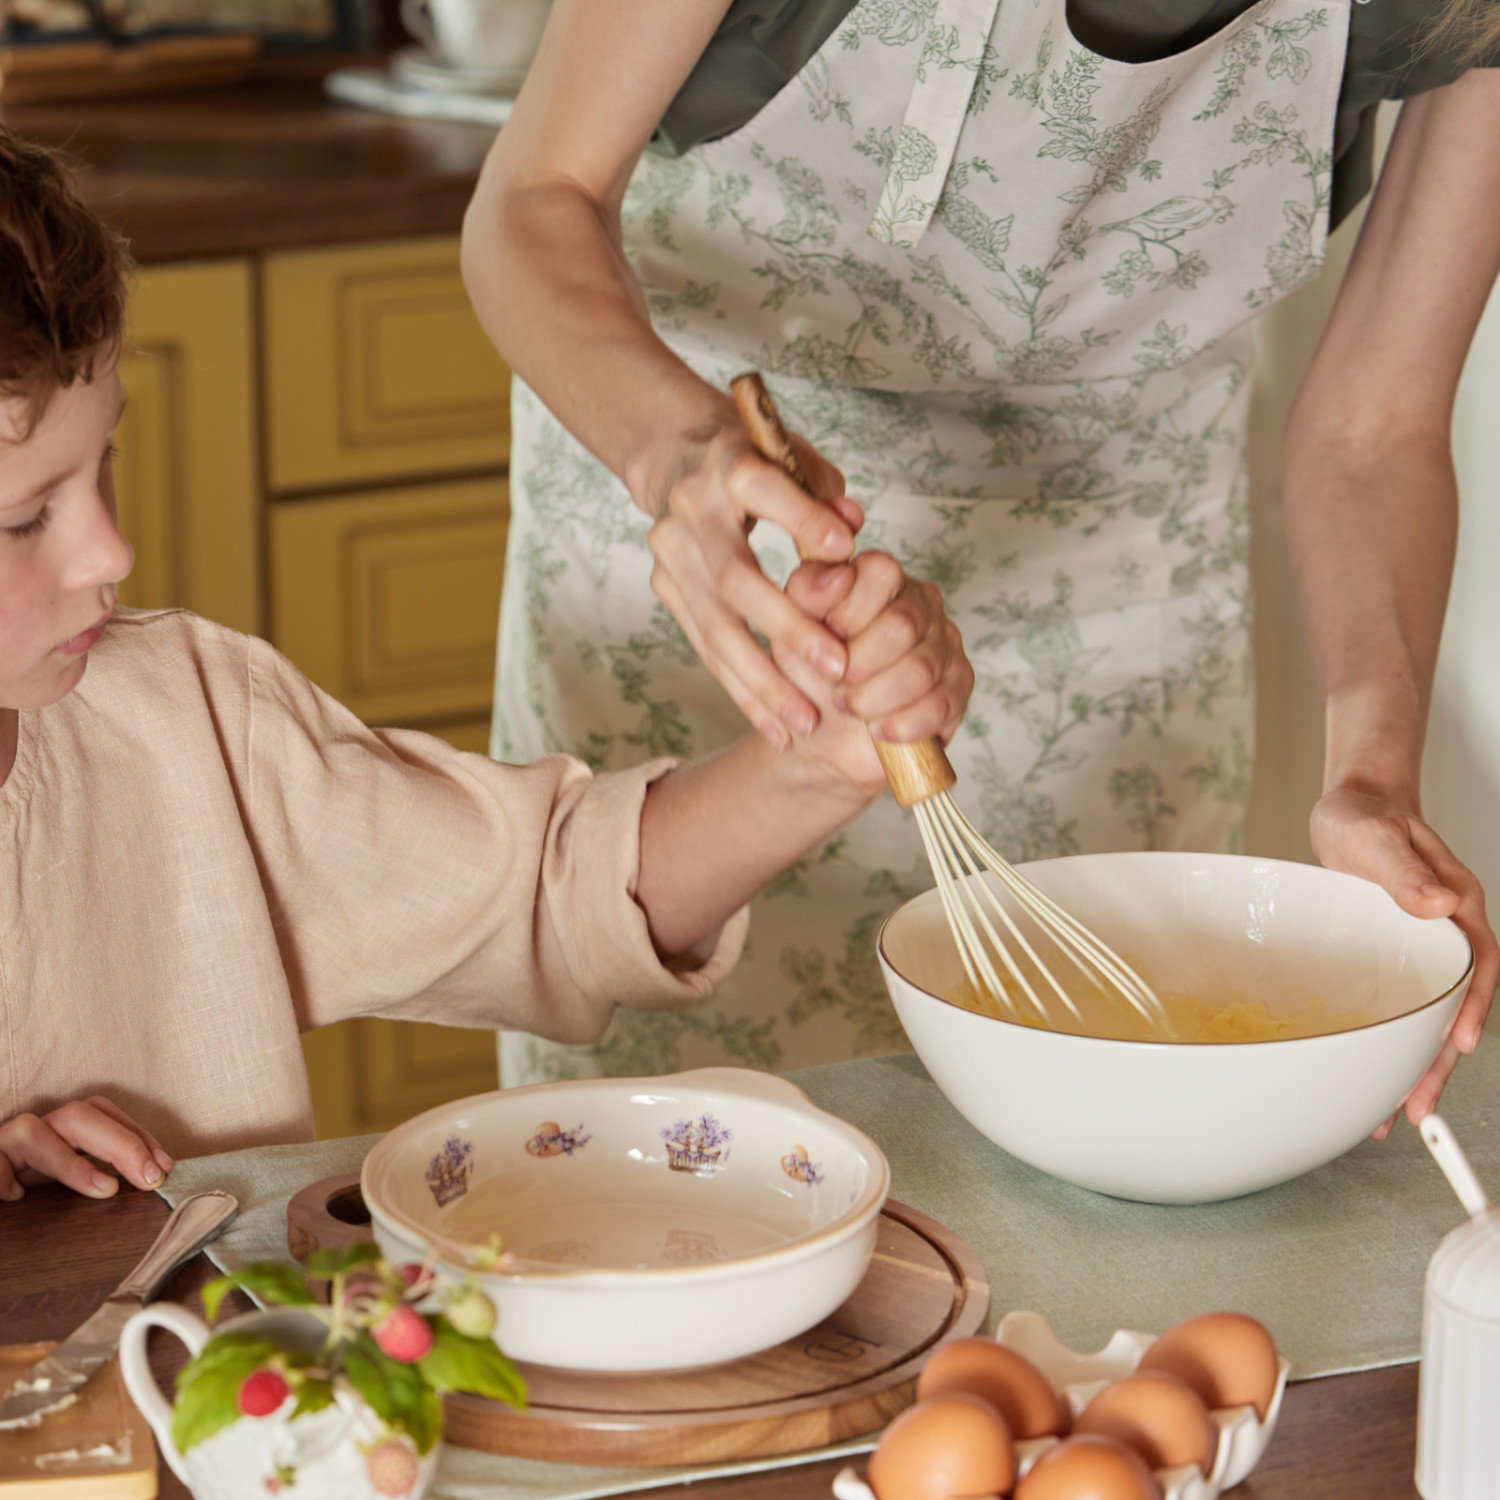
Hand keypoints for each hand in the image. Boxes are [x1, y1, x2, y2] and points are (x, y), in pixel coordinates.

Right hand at [0, 1096, 174, 1202]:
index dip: (139, 1137)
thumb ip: (100, 1171)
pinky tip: (17, 1196)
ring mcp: (5, 1142)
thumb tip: (153, 1178)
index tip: (165, 1168)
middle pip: (78, 1116)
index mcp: (61, 1128)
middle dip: (121, 1144)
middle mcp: (36, 1128)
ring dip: (71, 1162)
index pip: (106, 1115)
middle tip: (149, 1178)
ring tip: (105, 1188)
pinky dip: (3, 1176)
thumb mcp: (65, 1176)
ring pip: (32, 1131)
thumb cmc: (24, 1181)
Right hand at [647, 421, 864, 749]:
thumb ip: (825, 495)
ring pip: (715, 627)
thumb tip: (851, 524)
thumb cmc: (759, 463)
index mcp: (727, 464)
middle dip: (786, 628)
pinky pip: (706, 649)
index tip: (846, 547)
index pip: (759, 489)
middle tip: (836, 669)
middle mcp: (690, 510)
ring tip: (804, 721)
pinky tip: (775, 726)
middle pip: (734, 578)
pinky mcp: (666, 588)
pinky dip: (743, 691)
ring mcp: (671, 554)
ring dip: (762, 681)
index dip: (801, 517)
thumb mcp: (794, 459)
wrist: (679, 460)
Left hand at [773, 552, 972, 793]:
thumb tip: (838, 576)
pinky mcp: (959, 684)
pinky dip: (903, 723)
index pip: (881, 573)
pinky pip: (941, 704)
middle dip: (858, 665)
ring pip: (921, 669)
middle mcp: (919, 600)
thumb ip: (807, 595)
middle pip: (902, 626)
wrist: (822, 734)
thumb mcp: (791, 630)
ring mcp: (945, 641)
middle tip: (835, 685)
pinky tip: (879, 729)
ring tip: (851, 708)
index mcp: (879, 577)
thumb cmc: (809, 673)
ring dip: (875, 698)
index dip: (849, 614)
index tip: (826, 640)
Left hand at [1311, 786, 1498, 1134]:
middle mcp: (1446, 931)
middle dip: (1440, 1060)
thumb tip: (1439, 903)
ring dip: (1418, 1063)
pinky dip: (1394, 1041)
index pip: (1478, 964)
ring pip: (1430, 1014)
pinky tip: (1375, 1074)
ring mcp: (1423, 947)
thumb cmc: (1365, 816)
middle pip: (1455, 1004)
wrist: (1354, 807)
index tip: (1461, 1045)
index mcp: (1455, 904)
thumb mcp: (1375, 837)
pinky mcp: (1396, 956)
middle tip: (1419, 1107)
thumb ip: (1404, 870)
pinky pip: (1404, 1006)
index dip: (1473, 1007)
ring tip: (1399, 1112)